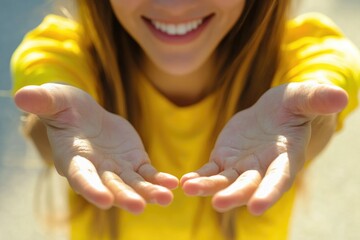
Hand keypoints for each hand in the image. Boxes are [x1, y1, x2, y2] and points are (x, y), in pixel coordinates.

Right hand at [14, 84, 178, 213]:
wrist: (88, 115)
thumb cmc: (67, 108)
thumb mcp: (55, 100)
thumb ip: (42, 101)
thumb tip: (21, 96)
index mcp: (75, 159)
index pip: (82, 177)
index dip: (91, 188)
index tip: (104, 200)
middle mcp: (97, 170)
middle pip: (111, 187)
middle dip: (124, 197)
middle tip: (139, 207)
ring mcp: (118, 168)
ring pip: (134, 184)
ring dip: (149, 193)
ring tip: (166, 198)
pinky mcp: (135, 162)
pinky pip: (148, 174)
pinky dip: (159, 179)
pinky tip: (172, 184)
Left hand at [181, 82, 347, 214]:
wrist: (273, 113)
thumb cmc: (293, 106)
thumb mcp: (304, 98)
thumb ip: (316, 99)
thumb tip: (341, 97)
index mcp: (285, 158)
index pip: (279, 179)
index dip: (269, 192)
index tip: (256, 207)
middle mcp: (263, 168)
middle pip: (248, 185)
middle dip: (234, 194)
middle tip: (218, 203)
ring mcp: (241, 166)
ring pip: (224, 181)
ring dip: (208, 187)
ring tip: (190, 188)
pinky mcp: (224, 159)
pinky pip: (210, 171)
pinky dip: (199, 177)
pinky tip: (185, 181)